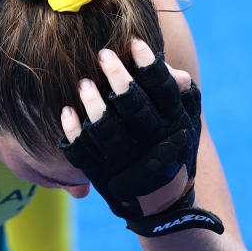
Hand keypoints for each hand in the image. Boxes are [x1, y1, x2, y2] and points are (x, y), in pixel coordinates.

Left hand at [59, 39, 223, 236]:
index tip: (134, 43)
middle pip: (134, 108)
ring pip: (107, 131)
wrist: (163, 208)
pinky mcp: (104, 177)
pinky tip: (65, 112)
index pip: (164, 92)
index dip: (149, 66)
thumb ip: (182, 99)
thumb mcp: (185, 126)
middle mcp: (153, 146)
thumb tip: (179, 74)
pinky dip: (73, 132)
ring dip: (93, 105)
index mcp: (175, 127)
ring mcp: (126, 164)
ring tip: (83, 83)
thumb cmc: (173, 152)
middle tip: (103, 54)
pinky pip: (84, 154)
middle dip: (118, 79)